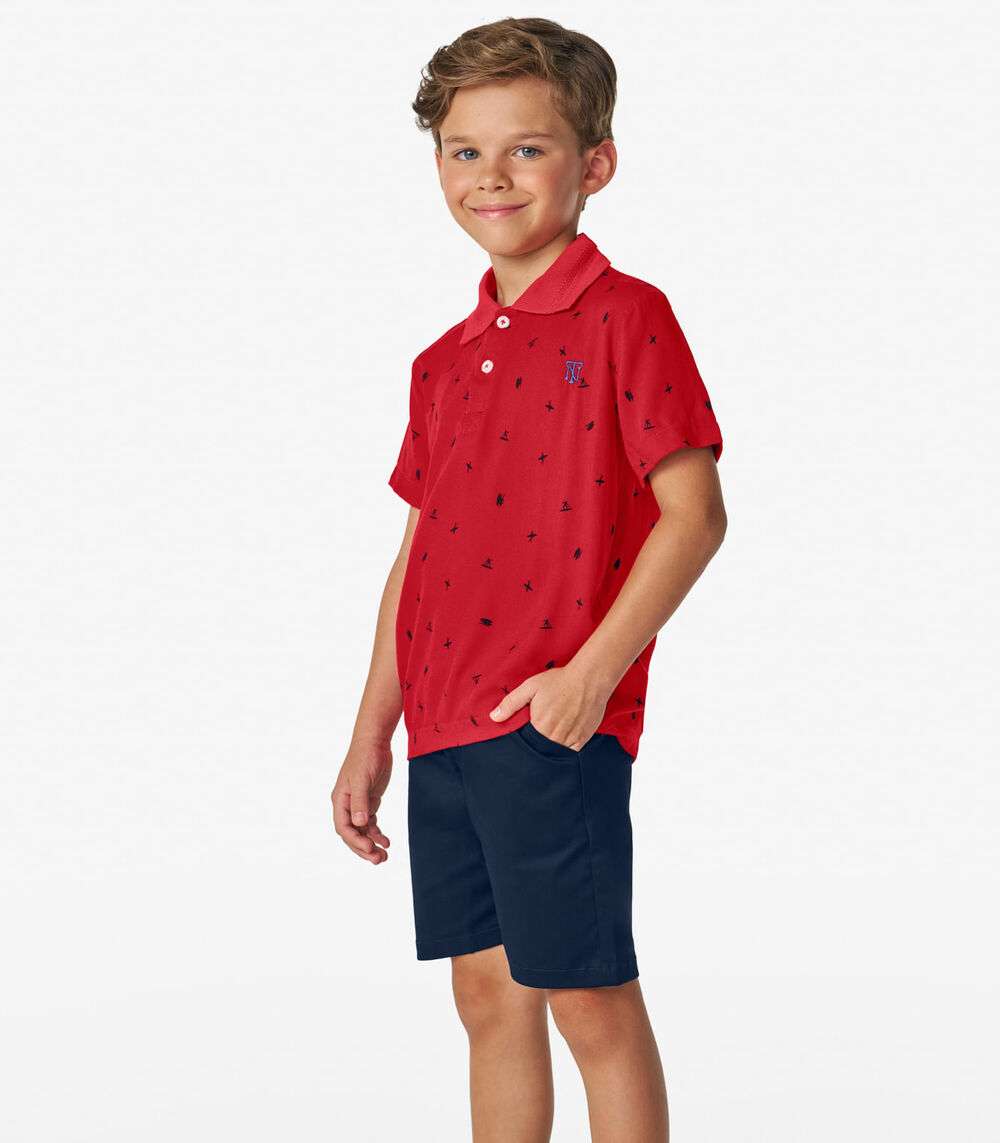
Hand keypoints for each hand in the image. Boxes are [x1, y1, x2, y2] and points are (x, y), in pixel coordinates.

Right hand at [331, 734, 392, 863]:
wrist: (374, 741)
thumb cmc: (365, 757)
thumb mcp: (362, 779)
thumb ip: (360, 802)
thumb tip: (358, 824)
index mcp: (340, 800)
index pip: (343, 828)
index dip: (355, 841)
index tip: (369, 848)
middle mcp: (346, 805)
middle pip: (352, 834)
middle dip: (363, 848)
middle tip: (379, 860)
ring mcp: (358, 804)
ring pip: (362, 831)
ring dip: (371, 844)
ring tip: (384, 856)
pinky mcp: (369, 801)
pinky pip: (370, 823)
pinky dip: (377, 833)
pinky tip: (387, 841)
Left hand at [488, 665, 614, 751]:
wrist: (589, 679)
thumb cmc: (559, 681)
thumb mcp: (531, 687)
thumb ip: (511, 703)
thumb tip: (494, 717)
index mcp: (540, 725)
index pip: (527, 744)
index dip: (525, 743)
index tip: (525, 738)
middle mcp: (555, 735)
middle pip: (541, 750)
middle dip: (537, 747)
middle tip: (538, 738)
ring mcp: (570, 738)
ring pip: (556, 752)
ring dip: (551, 749)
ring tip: (550, 738)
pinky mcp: (583, 738)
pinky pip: (571, 752)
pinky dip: (566, 748)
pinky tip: (563, 739)